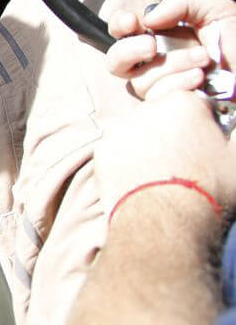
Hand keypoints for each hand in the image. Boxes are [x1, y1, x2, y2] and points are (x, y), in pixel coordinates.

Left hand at [94, 92, 235, 215]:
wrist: (164, 221)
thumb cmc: (207, 190)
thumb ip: (233, 133)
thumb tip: (231, 127)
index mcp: (184, 103)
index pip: (194, 105)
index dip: (201, 125)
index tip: (205, 143)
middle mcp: (147, 109)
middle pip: (162, 116)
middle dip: (171, 133)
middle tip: (183, 163)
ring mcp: (121, 128)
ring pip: (137, 132)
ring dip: (147, 146)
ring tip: (160, 175)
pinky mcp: (102, 149)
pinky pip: (117, 150)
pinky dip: (126, 161)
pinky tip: (140, 179)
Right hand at [106, 0, 235, 99]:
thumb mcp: (218, 10)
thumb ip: (182, 2)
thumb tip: (148, 19)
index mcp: (164, 36)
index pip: (123, 31)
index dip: (119, 25)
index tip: (132, 22)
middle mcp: (158, 62)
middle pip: (116, 60)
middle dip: (128, 50)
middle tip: (151, 45)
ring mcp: (163, 87)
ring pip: (139, 80)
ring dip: (169, 66)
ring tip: (202, 59)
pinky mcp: (171, 108)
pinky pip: (156, 97)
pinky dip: (177, 84)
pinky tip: (199, 79)